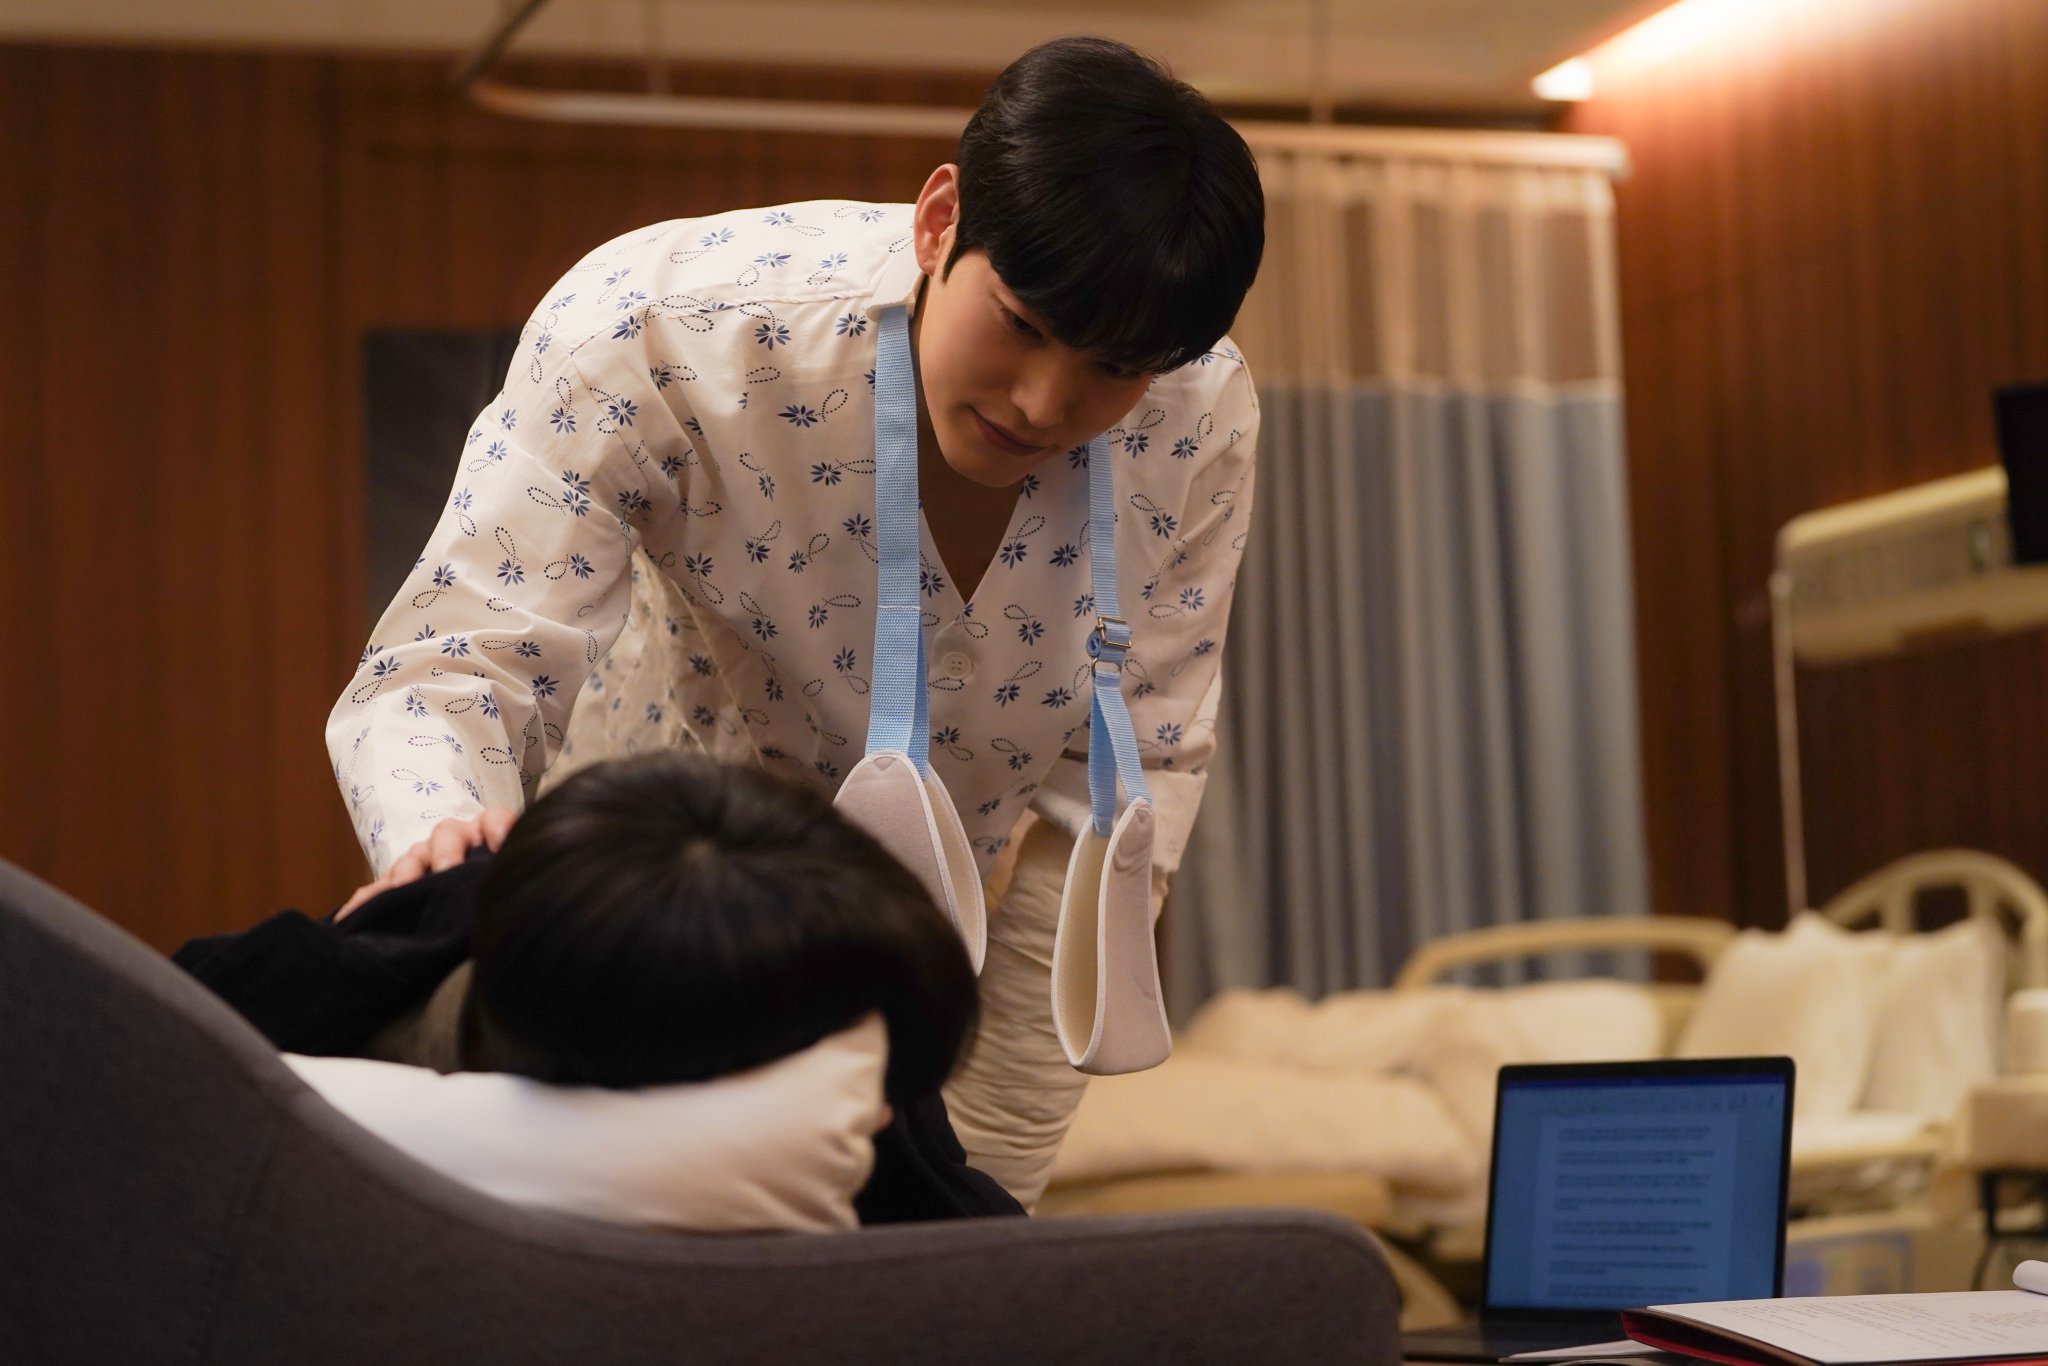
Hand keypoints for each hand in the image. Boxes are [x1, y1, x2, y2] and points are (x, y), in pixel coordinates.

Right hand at [335, 807, 519, 919]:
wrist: (470, 921)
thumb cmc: (494, 894)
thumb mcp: (504, 883)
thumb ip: (506, 881)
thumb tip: (518, 904)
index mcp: (487, 838)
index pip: (495, 819)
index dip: (498, 827)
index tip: (500, 846)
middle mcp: (455, 843)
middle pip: (447, 833)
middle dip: (447, 852)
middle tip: (448, 872)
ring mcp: (424, 860)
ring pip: (413, 856)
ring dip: (407, 872)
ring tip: (403, 888)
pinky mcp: (398, 885)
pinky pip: (380, 889)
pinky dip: (369, 900)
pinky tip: (354, 913)